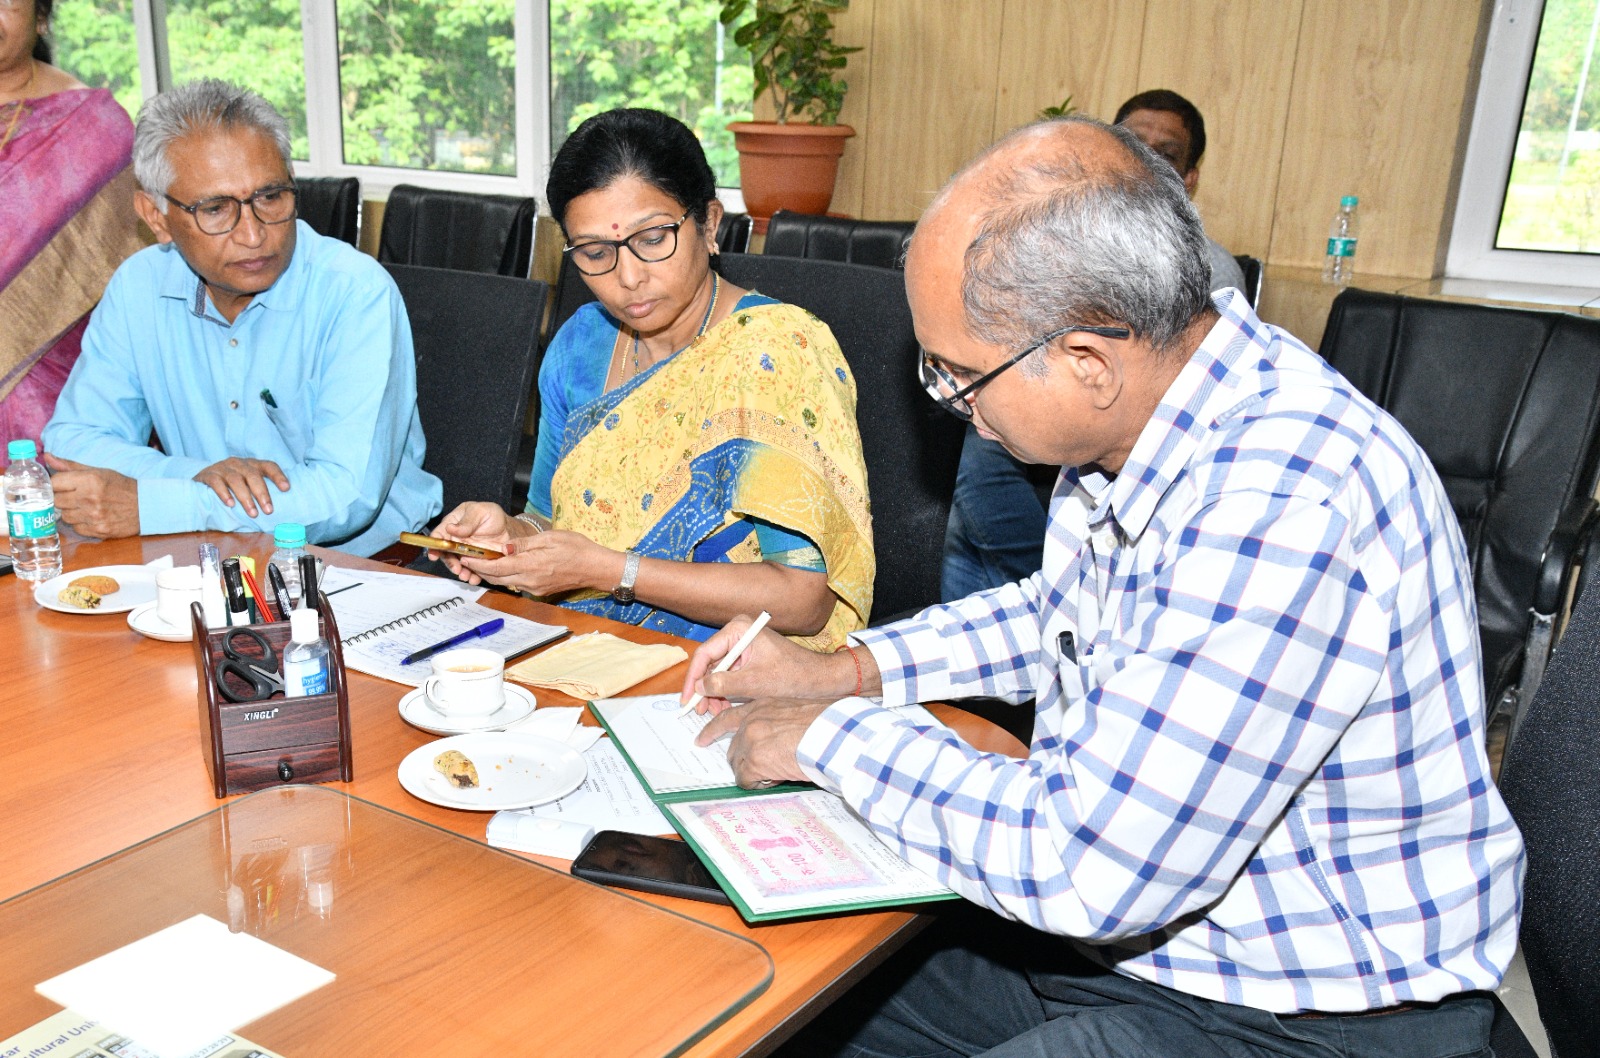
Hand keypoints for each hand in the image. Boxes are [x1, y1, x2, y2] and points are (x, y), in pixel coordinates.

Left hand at [40, 455, 139, 538]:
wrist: (147, 505)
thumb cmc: (121, 486)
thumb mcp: (99, 471)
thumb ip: (71, 466)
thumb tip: (47, 457)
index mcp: (89, 480)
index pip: (55, 483)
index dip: (55, 484)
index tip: (61, 486)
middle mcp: (90, 498)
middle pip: (56, 501)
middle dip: (62, 498)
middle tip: (74, 497)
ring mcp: (94, 516)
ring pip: (65, 516)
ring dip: (72, 512)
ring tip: (85, 507)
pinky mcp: (99, 530)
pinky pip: (77, 529)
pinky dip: (82, 524)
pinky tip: (92, 517)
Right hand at [192, 457, 288, 516]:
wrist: (200, 483)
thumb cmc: (231, 488)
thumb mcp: (247, 486)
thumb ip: (260, 492)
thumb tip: (279, 511)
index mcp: (252, 465)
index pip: (269, 466)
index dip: (278, 476)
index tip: (286, 488)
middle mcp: (239, 463)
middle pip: (253, 475)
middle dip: (262, 493)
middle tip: (269, 510)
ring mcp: (222, 468)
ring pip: (236, 479)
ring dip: (246, 497)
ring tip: (253, 513)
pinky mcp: (207, 475)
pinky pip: (216, 482)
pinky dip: (224, 493)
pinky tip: (230, 504)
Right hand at [430, 503, 530, 584]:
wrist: (510, 532)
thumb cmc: (494, 517)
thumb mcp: (482, 512)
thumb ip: (468, 520)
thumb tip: (450, 528)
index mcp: (453, 523)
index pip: (439, 534)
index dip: (434, 544)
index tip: (434, 555)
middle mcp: (455, 539)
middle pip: (445, 552)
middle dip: (449, 562)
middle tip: (456, 569)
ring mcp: (463, 551)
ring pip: (456, 563)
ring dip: (459, 571)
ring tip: (466, 576)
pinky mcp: (473, 561)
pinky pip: (469, 570)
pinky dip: (471, 575)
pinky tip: (474, 579)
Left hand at [458, 530, 611, 595]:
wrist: (595, 568)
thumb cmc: (576, 548)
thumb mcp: (549, 538)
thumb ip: (524, 544)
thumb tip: (502, 547)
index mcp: (530, 565)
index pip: (496, 567)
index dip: (477, 563)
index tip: (465, 556)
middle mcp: (529, 580)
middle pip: (497, 577)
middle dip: (480, 569)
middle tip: (467, 558)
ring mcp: (534, 587)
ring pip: (505, 582)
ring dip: (493, 573)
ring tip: (482, 562)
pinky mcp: (539, 590)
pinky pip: (517, 583)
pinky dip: (507, 575)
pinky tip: (505, 566)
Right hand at [679, 614, 859, 714]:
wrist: (820, 680)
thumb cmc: (794, 676)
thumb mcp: (754, 683)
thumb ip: (724, 684)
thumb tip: (699, 688)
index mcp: (739, 629)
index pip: (705, 653)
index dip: (693, 678)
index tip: (687, 698)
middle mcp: (739, 633)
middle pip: (710, 662)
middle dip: (704, 688)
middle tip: (700, 710)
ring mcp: (744, 645)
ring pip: (718, 671)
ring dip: (714, 692)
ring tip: (713, 711)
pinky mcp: (750, 658)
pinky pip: (730, 674)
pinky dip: (725, 691)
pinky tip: (723, 706)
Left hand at [695, 697, 832, 786]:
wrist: (834, 734)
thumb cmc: (828, 724)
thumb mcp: (799, 713)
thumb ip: (781, 724)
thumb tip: (781, 743)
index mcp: (763, 705)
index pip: (729, 717)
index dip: (713, 730)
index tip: (701, 740)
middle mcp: (752, 720)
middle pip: (733, 746)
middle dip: (744, 759)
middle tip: (760, 766)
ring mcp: (750, 740)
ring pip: (739, 765)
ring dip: (754, 772)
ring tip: (779, 770)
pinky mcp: (753, 761)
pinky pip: (747, 780)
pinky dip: (759, 783)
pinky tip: (777, 778)